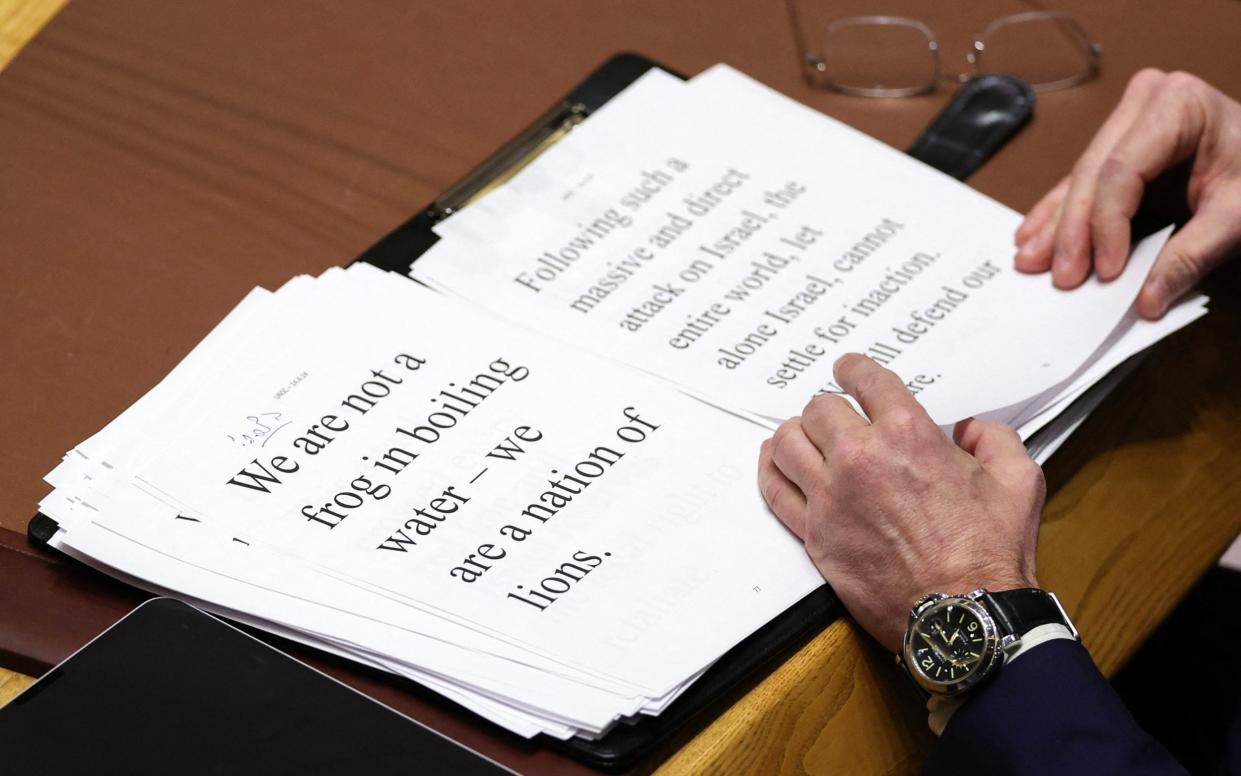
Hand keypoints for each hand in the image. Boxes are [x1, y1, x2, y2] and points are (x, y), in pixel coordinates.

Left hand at [757, 354, 1044, 652]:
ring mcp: (831, 498)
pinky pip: (775, 490)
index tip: (848, 370)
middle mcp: (861, 459)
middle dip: (829, 407)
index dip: (854, 370)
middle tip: (836, 416)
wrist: (963, 617)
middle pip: (820, 409)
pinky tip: (776, 463)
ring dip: (796, 434)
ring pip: (787, 442)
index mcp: (909, 436)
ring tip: (804, 437)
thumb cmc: (991, 555)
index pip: (867, 382)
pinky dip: (771, 470)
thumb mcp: (1019, 481)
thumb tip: (969, 428)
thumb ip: (995, 439)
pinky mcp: (814, 534)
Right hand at [1014, 69, 1240, 318]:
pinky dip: (1061, 217)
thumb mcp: (1238, 217)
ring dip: (1056, 227)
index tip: (1107, 272)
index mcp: (1178, 104)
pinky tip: (1034, 239)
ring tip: (1032, 262)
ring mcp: (1126, 124)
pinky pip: (1083, 184)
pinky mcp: (1117, 148)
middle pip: (1092, 175)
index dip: (1106, 224)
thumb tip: (1145, 301)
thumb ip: (1191, 257)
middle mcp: (1143, 103)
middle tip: (1060, 276)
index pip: (1121, 170)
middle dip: (1072, 231)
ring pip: (1079, 182)